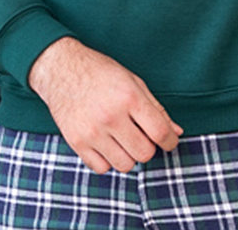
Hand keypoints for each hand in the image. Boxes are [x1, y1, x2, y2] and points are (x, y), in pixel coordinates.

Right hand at [28, 37, 183, 173]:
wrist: (61, 68)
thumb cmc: (101, 72)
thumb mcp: (132, 81)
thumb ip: (156, 108)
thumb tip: (176, 132)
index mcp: (129, 97)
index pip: (160, 132)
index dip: (170, 140)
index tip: (168, 141)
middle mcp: (111, 116)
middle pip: (144, 153)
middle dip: (147, 146)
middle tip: (140, 134)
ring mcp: (92, 131)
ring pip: (125, 165)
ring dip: (128, 155)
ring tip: (121, 137)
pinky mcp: (77, 142)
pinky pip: (102, 168)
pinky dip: (107, 160)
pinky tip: (105, 142)